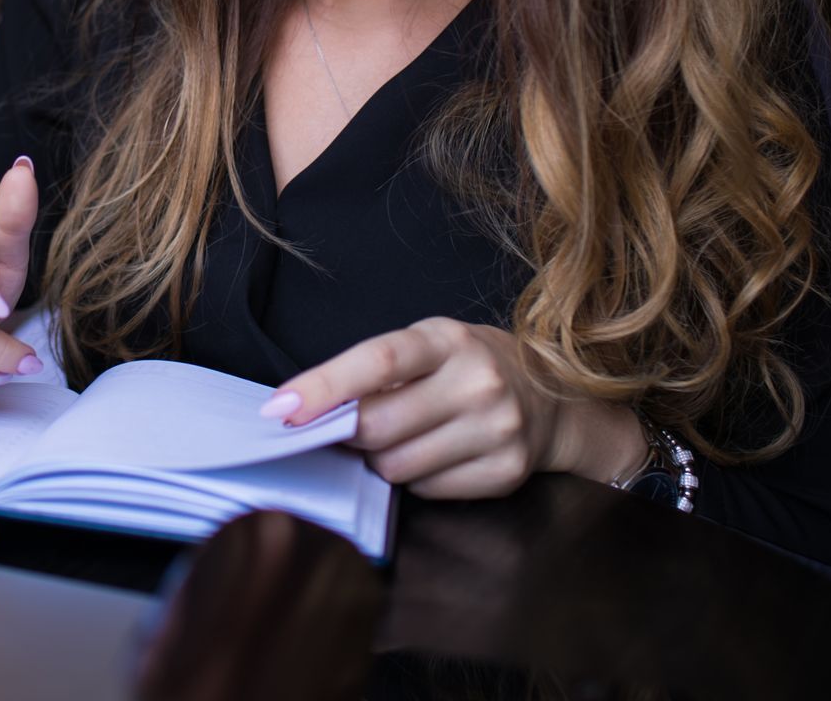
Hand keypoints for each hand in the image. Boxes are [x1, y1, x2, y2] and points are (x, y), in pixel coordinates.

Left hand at [259, 317, 644, 497]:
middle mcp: (478, 381)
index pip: (376, 360)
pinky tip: (436, 454)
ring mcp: (497, 429)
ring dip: (382, 459)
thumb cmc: (464, 366)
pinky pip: (427, 492)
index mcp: (446, 339)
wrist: (551, 398)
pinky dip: (417, 479)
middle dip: (350, 434)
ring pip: (397, 467)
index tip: (279, 408)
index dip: (324, 386)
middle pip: (378, 428)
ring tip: (404, 436)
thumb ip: (376, 373)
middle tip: (349, 427)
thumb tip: (304, 412)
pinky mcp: (506, 472)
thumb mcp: (427, 347)